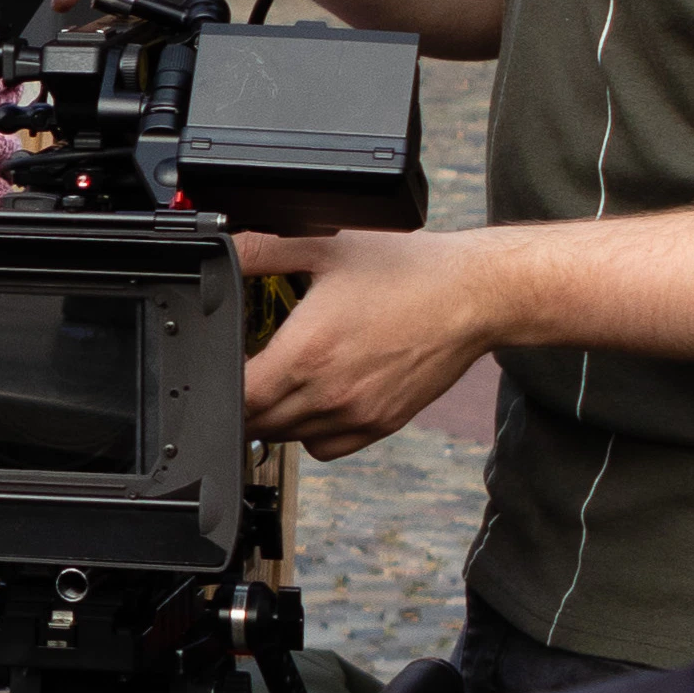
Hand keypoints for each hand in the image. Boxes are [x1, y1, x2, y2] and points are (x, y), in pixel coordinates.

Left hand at [237, 226, 508, 456]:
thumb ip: (263, 247)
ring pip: (287, 438)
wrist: (474, 295)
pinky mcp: (380, 425)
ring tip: (279, 379)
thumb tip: (225, 245)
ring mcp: (356, 416)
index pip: (237, 395)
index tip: (223, 361)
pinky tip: (314, 398)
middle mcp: (329, 395)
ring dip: (272, 417)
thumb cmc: (408, 270)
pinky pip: (325, 448)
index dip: (219, 382)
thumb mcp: (325, 244)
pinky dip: (309, 432)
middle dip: (242, 398)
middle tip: (246, 366)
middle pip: (256, 422)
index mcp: (307, 353)